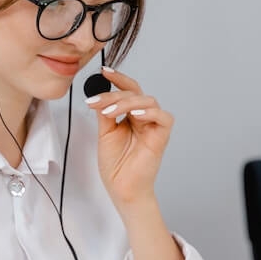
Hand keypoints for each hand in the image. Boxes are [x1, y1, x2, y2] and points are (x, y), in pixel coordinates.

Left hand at [85, 67, 173, 215]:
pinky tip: (133, 115)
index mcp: (131, 115)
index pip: (127, 90)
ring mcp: (153, 125)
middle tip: (96, 101)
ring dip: (126, 102)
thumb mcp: (104, 133)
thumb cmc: (116, 165)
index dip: (117, 78)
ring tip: (109, 113)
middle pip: (136, 92)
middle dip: (115, 93)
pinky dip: (149, 112)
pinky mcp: (161, 136)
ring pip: (148, 100)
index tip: (103, 71)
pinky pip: (163, 117)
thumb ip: (105, 113)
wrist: (121, 188)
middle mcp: (143, 117)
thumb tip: (99, 94)